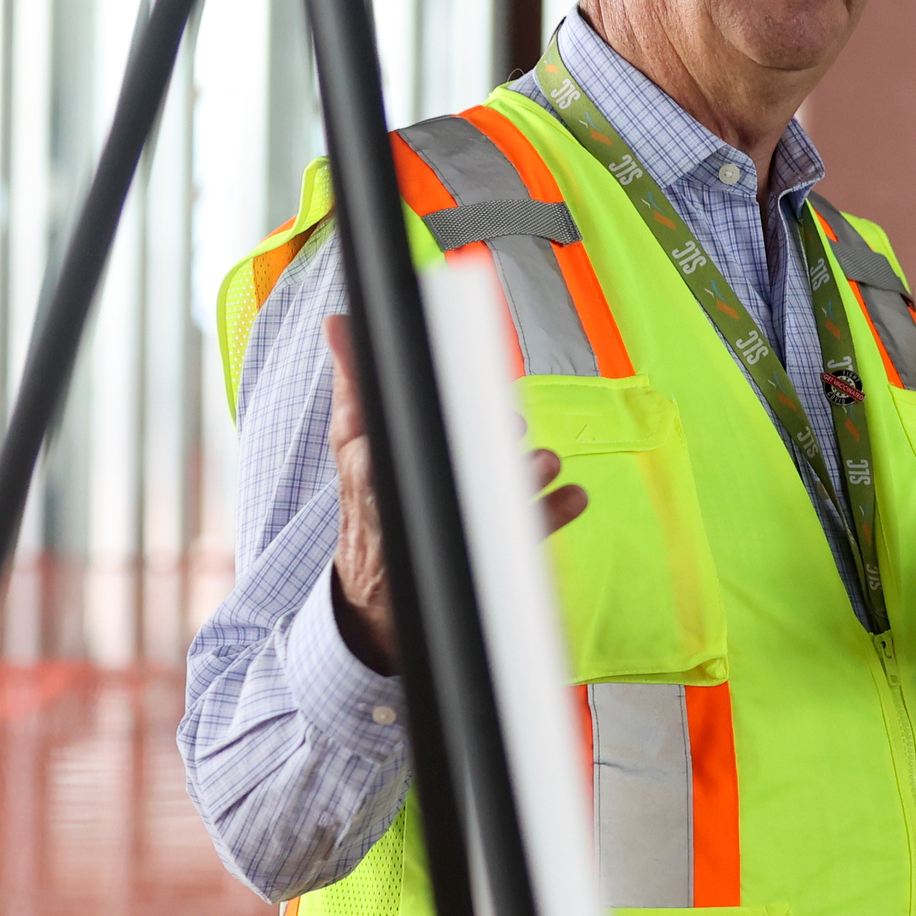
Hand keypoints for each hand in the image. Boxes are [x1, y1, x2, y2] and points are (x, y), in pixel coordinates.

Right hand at [323, 315, 589, 674]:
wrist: (376, 592)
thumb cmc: (370, 504)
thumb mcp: (355, 443)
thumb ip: (356, 383)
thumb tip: (339, 322)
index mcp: (382, 469)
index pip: (418, 430)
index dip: (453, 410)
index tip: (476, 389)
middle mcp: (423, 501)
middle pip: (458, 470)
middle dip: (488, 446)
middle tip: (513, 425)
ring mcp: (459, 534)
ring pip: (493, 509)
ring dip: (524, 480)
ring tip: (546, 461)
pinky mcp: (490, 561)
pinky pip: (527, 541)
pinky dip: (555, 513)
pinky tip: (576, 495)